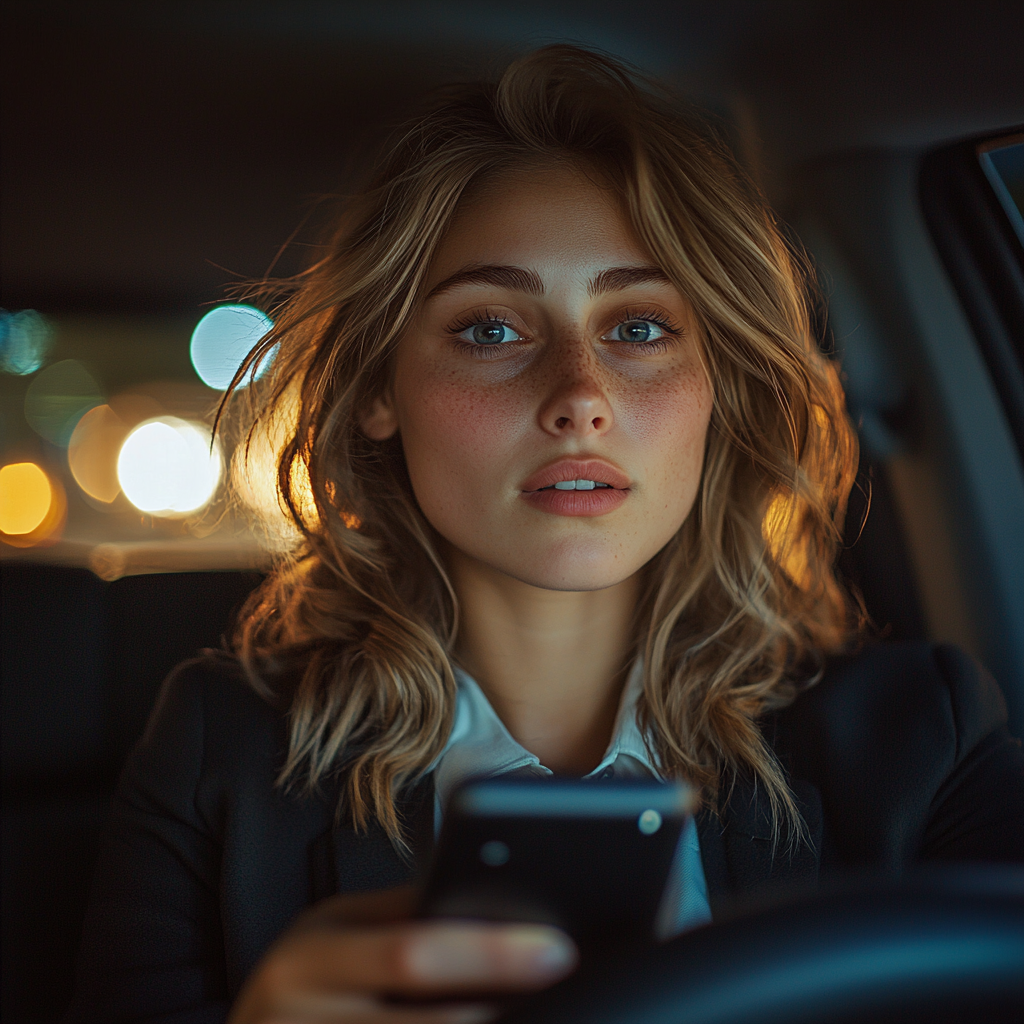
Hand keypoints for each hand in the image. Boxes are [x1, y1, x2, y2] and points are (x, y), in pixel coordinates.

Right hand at [228, 886, 577, 1023]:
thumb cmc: (301, 985)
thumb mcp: (336, 937)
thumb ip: (403, 918)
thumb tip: (495, 900)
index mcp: (311, 956)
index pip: (411, 951)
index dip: (489, 952)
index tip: (555, 946)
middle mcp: (301, 1015)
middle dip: (501, 1000)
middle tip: (564, 974)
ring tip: (544, 1013)